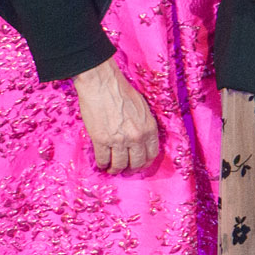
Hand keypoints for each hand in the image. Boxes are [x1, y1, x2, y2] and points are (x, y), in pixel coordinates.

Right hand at [71, 57, 161, 174]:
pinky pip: (103, 159)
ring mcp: (119, 140)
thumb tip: (141, 138)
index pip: (152, 154)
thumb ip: (144, 125)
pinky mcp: (102, 140)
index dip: (145, 162)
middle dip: (131, 169)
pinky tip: (102, 163)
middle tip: (126, 170)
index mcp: (149, 128)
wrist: (102, 84)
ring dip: (115, 169)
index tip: (140, 164)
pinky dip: (102, 164)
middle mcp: (137, 137)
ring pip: (119, 164)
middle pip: (137, 163)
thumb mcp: (143, 109)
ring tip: (112, 169)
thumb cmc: (122, 92)